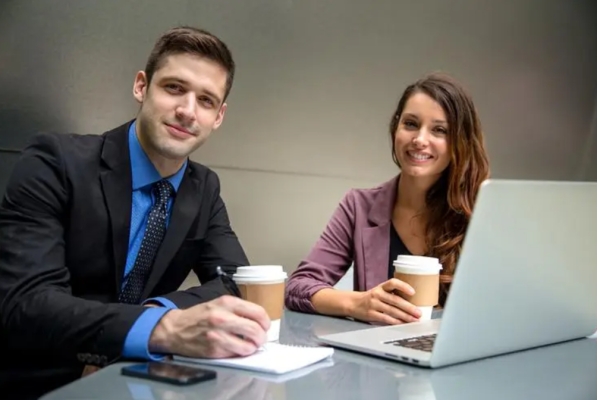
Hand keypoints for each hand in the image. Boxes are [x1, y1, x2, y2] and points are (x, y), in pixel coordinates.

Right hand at [149, 295, 269, 358]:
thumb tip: (259, 320)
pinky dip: (240, 353)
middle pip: (256, 330)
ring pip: (249, 346)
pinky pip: (236, 354)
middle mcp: (223, 317)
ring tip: (250, 345)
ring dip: (253, 347)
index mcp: (227, 303)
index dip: (266, 322)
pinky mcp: (214, 350)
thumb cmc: (200, 315)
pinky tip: (236, 348)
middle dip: (262, 337)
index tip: (265, 326)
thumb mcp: (219, 303)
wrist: (176, 328)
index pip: (258, 312)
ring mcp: (218, 335)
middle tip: (260, 338)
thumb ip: (238, 309)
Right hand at [350, 279, 421, 324]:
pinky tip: (403, 324)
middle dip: (409, 307)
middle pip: (395, 300)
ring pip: (392, 311)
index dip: (403, 286)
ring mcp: (374, 304)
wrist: (353, 303)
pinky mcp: (371, 314)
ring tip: (414, 320)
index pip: (392, 283)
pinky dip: (396, 322)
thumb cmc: (371, 298)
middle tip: (419, 313)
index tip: (413, 292)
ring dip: (405, 316)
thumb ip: (392, 294)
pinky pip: (386, 318)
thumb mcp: (379, 291)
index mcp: (381, 287)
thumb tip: (412, 302)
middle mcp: (377, 294)